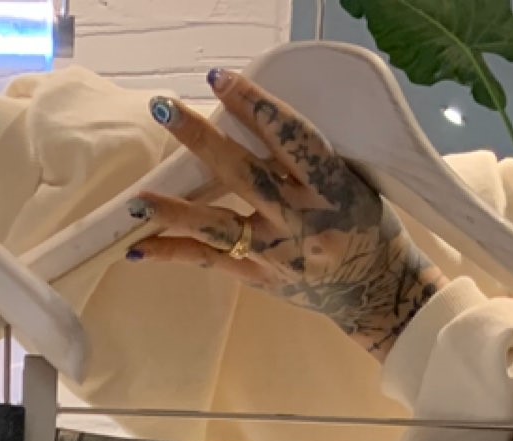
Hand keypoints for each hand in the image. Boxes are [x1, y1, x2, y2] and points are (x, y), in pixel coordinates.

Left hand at [127, 69, 443, 360]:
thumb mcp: (350, 181)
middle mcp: (299, 220)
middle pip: (243, 174)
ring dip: (175, 210)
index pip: (289, 138)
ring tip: (139, 198)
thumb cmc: (364, 224)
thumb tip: (254, 125)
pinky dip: (174, 253)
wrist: (374, 289)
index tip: (221, 79)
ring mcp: (276, 253)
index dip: (255, 107)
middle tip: (166, 108)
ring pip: (218, 226)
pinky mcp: (258, 277)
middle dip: (202, 139)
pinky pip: (209, 262)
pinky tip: (138, 248)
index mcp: (329, 188)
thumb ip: (306, 161)